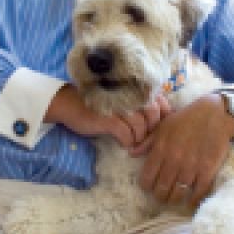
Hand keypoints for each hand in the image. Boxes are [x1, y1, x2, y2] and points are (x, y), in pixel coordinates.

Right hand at [46, 85, 170, 150]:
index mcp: (134, 89)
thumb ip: (139, 104)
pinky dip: (128, 142)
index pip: (160, 101)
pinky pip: (126, 133)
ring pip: (141, 125)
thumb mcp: (122, 102)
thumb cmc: (98, 104)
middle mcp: (129, 95)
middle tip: (145, 138)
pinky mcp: (108, 118)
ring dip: (139, 137)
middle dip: (152, 129)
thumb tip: (159, 119)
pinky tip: (124, 144)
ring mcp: (118, 106)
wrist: (70, 104)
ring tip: (134, 142)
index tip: (157, 127)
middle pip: (153, 113)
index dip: (163, 116)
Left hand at [138, 93, 233, 206]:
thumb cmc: (187, 119)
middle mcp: (174, 160)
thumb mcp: (163, 126)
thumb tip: (131, 153)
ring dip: (174, 199)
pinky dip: (193, 201)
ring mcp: (191, 167)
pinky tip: (190, 201)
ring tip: (173, 198)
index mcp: (161, 149)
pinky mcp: (207, 171)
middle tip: (161, 195)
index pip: (147, 177)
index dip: (145, 186)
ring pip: (177, 194)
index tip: (148, 187)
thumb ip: (147, 142)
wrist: (215, 115)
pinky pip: (198, 193)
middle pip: (161, 189)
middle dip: (159, 195)